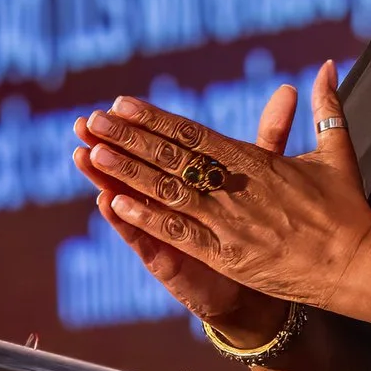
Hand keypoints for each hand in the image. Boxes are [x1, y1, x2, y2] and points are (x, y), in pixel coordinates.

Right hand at [72, 81, 294, 338]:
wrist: (262, 280)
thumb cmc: (256, 225)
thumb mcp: (264, 177)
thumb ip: (270, 135)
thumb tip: (288, 90)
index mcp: (191, 177)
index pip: (161, 143)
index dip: (139, 124)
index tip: (117, 103)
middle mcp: (171, 199)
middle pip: (135, 166)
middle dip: (109, 144)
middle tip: (85, 122)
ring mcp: (164, 228)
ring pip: (129, 198)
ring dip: (105, 176)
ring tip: (83, 154)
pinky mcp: (166, 257)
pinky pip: (142, 237)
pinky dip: (125, 219)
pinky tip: (106, 201)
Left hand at [76, 61, 370, 318]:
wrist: (360, 264)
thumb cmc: (347, 209)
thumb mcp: (335, 151)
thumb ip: (324, 108)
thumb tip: (326, 67)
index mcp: (256, 162)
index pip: (195, 134)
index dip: (156, 119)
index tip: (124, 105)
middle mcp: (238, 188)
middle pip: (174, 158)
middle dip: (129, 139)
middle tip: (92, 121)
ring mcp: (230, 223)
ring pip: (169, 192)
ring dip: (128, 173)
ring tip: (93, 155)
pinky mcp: (230, 256)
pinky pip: (180, 234)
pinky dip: (148, 218)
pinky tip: (117, 204)